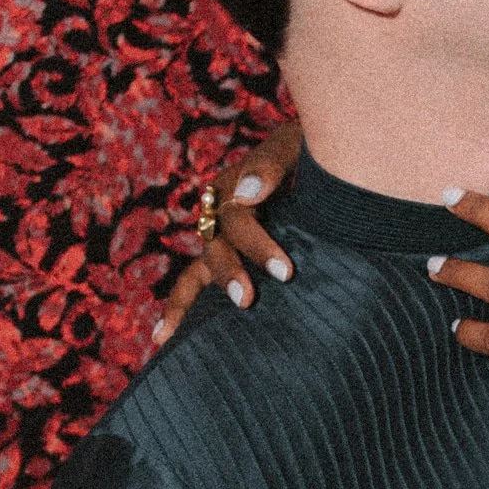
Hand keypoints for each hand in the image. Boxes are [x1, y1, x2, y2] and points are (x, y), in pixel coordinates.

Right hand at [154, 119, 303, 346]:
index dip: (257, 247)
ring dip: (190, 302)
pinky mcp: (226, 260)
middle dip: (229, 274)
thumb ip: (271, 166)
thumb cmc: (312, 154)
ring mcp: (220, 239)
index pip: (237, 220)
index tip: (285, 274)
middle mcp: (219, 215)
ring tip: (174, 336)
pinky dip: (180, 310)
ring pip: (198, 271)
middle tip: (247, 300)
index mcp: (232, 187)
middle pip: (215, 247)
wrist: (326, 162)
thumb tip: (246, 195)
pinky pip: (195, 284)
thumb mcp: (295, 149)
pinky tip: (163, 339)